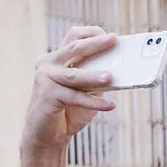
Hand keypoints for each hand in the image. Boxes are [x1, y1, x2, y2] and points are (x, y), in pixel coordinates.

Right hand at [24, 27, 117, 149]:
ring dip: (94, 75)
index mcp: (57, 57)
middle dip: (95, 44)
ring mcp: (45, 78)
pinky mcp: (47, 95)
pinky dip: (94, 103)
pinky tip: (110, 105)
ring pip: (75, 75)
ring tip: (111, 76)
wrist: (47, 133)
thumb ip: (97, 79)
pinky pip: (75, 98)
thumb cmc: (69, 109)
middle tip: (113, 40)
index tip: (111, 37)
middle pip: (74, 49)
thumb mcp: (86, 90)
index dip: (91, 34)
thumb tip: (121, 72)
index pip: (73, 37)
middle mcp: (48, 63)